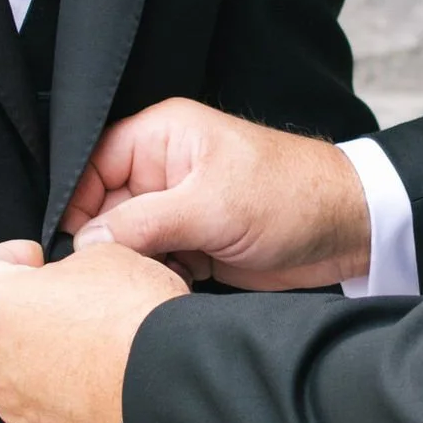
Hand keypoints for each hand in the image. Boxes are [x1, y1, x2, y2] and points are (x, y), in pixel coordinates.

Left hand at [0, 238, 184, 422]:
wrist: (172, 388)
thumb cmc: (137, 321)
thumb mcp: (105, 256)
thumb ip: (66, 264)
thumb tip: (67, 276)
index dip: (2, 256)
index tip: (32, 260)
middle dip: (1, 306)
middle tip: (45, 298)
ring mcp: (10, 402)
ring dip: (22, 349)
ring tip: (70, 339)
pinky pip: (27, 401)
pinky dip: (45, 386)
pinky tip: (84, 375)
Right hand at [64, 100, 371, 288]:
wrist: (348, 233)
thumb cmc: (291, 197)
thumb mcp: (212, 206)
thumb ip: (144, 223)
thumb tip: (87, 242)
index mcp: (162, 137)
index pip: (92, 165)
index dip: (78, 203)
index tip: (74, 243)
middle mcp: (164, 170)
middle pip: (104, 208)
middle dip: (107, 242)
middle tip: (114, 269)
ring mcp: (178, 209)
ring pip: (127, 241)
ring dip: (135, 264)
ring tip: (154, 275)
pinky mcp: (194, 244)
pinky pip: (154, 263)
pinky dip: (158, 278)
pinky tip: (175, 284)